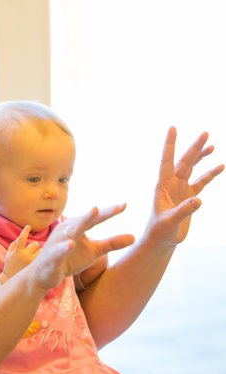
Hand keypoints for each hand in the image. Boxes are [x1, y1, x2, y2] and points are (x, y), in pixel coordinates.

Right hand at [1, 225, 39, 282]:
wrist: (11, 280)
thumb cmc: (10, 265)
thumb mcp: (9, 254)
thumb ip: (14, 244)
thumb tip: (21, 235)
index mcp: (17, 251)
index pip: (21, 239)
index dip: (25, 231)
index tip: (29, 226)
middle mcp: (24, 256)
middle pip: (35, 244)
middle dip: (34, 246)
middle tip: (31, 251)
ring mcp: (31, 261)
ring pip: (40, 250)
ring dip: (38, 252)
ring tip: (33, 258)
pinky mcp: (36, 266)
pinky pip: (42, 258)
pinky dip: (41, 258)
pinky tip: (38, 262)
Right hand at [29, 205, 134, 289]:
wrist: (44, 274)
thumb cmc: (70, 259)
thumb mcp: (94, 251)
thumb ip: (112, 243)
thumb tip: (134, 237)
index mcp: (78, 227)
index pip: (96, 219)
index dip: (109, 212)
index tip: (125, 205)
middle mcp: (67, 230)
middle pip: (85, 221)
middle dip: (96, 213)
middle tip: (111, 207)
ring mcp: (58, 242)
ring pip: (71, 231)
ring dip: (81, 222)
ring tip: (93, 212)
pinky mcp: (51, 256)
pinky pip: (58, 251)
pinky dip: (63, 247)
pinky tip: (71, 244)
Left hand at [146, 127, 223, 245]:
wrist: (161, 240)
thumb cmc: (159, 231)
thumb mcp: (169, 222)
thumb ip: (183, 211)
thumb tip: (198, 200)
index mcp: (162, 186)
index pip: (166, 161)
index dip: (169, 145)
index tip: (173, 128)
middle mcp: (171, 184)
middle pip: (183, 161)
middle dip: (194, 147)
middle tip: (205, 133)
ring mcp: (180, 189)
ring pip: (192, 168)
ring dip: (200, 157)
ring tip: (211, 145)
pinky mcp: (188, 197)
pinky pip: (201, 182)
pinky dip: (210, 174)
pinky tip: (219, 166)